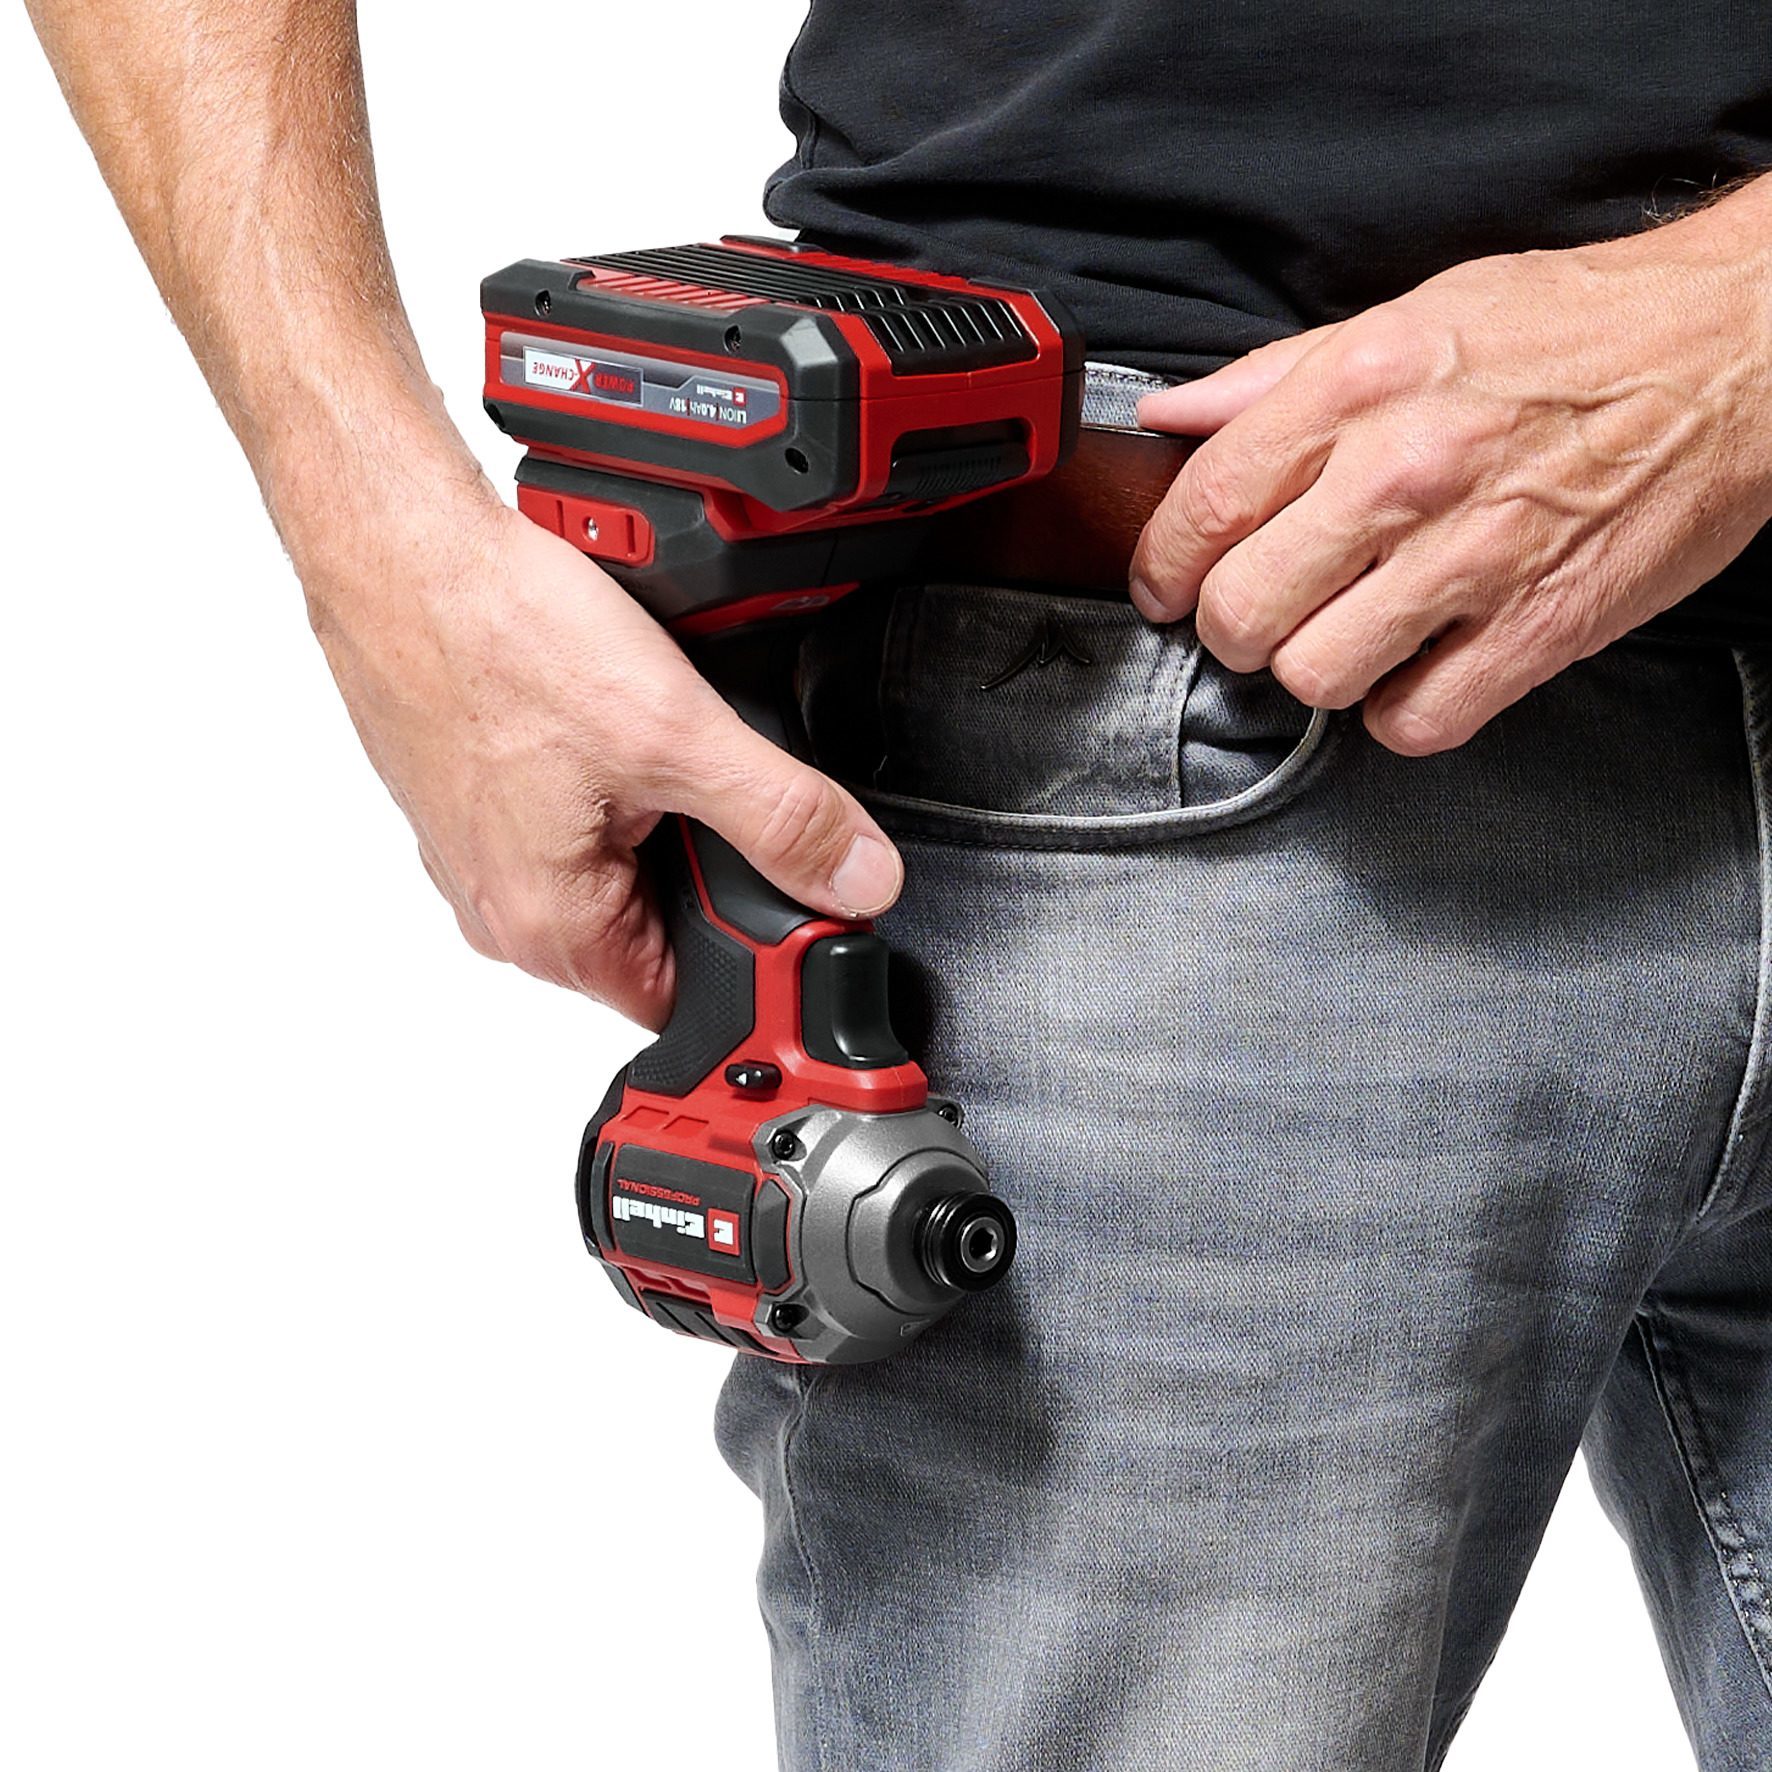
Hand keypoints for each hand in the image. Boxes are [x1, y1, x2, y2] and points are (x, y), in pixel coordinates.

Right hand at [298, 493, 901, 1027]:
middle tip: (728, 785)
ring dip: (662, 818)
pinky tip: (609, 714)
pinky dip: (613, 778)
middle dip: (713, 874)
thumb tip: (860, 881)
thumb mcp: (676, 736)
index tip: (805, 903)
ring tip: (654, 735)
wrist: (400, 547)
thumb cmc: (497, 637)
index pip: (692, 1001)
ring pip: (621, 867)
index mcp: (551, 931)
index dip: (761, 955)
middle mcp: (505, 914)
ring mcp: (484, 858)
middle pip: (660, 933)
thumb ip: (783, 818)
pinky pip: (577, 817)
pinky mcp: (478, 801)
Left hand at [1129, 203, 1771, 754]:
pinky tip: (1418, 666)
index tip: (1166, 586)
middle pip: (1242, 611)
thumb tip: (1172, 420)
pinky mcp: (1539, 628)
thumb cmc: (1576, 331)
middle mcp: (1405, 470)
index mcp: (1359, 385)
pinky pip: (1414, 721)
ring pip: (1314, 675)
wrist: (1738, 348)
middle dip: (1234, 625)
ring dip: (1317, 668)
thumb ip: (1277, 378)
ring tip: (1351, 630)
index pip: (1205, 505)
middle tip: (1267, 609)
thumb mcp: (1410, 317)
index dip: (1163, 565)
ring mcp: (1474, 556)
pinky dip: (1402, 711)